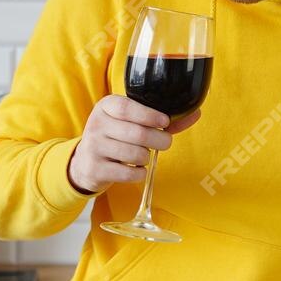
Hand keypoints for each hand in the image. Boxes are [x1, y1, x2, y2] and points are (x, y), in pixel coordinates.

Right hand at [66, 96, 201, 193]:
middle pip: (137, 133)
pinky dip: (139, 173)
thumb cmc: (115, 137)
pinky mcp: (95, 168)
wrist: (84, 162)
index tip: (164, 121)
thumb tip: (195, 113)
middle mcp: (97, 124)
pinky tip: (136, 168)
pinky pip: (128, 173)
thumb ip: (161, 119)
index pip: (128, 108)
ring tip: (143, 155)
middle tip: (164, 142)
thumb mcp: (130, 122)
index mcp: (106, 106)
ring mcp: (93, 147)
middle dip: (158, 140)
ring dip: (146, 157)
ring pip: (134, 154)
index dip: (149, 115)